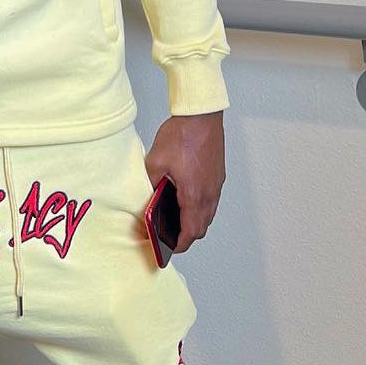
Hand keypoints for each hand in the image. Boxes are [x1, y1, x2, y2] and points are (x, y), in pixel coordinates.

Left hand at [144, 112, 224, 253]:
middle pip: (201, 227)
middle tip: (170, 237)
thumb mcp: (155, 163)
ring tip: (176, 221)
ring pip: (208, 215)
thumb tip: (148, 202)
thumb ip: (151, 186)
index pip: (190, 232)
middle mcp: (209, 193)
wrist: (201, 115)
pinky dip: (200, 208)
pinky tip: (186, 199)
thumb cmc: (182, 135)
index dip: (179, 245)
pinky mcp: (217, 176)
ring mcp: (216, 185)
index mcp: (194, 195)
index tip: (169, 249)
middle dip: (186, 236)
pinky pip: (211, 200)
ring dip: (194, 222)